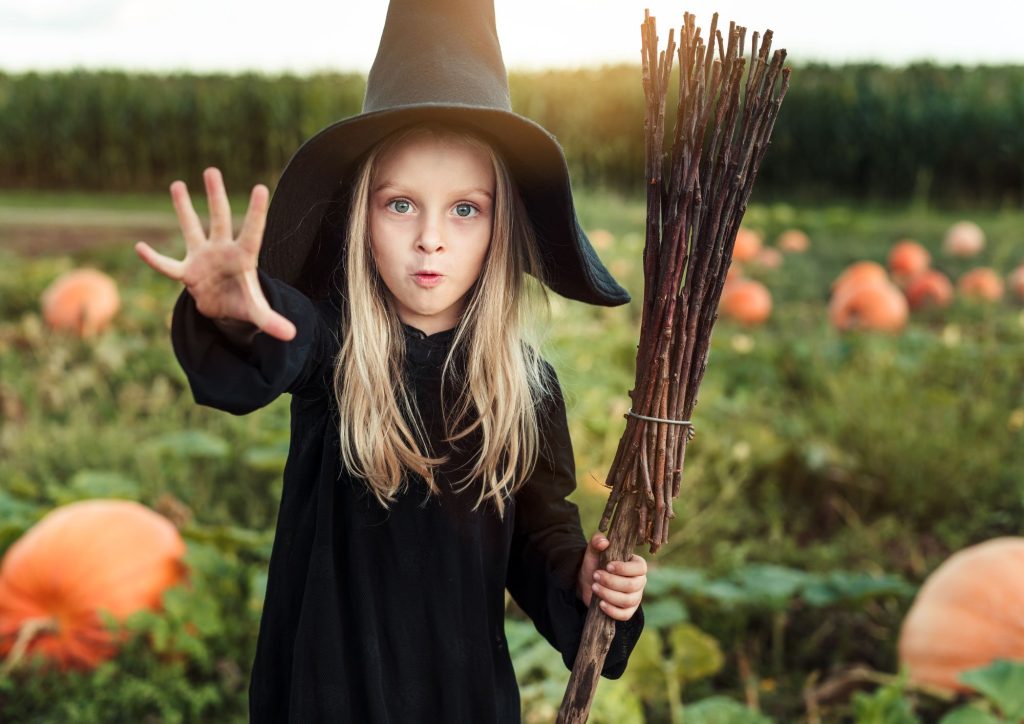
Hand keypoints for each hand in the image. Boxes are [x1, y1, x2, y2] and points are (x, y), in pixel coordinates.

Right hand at [134, 166, 296, 341]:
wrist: (226, 310)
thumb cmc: (244, 303)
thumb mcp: (259, 313)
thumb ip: (272, 321)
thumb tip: (292, 335)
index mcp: (244, 257)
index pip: (252, 231)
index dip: (256, 212)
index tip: (260, 187)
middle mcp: (223, 250)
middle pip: (220, 219)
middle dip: (215, 196)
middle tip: (212, 170)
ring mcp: (203, 258)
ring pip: (192, 228)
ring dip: (184, 208)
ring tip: (177, 183)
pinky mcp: (187, 272)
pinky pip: (167, 266)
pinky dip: (154, 260)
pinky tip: (140, 248)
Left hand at [577, 532, 646, 621]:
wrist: (587, 583)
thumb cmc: (595, 564)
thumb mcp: (593, 552)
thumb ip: (596, 542)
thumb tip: (604, 542)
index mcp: (637, 565)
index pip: (640, 568)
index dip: (625, 568)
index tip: (608, 566)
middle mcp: (640, 581)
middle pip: (633, 585)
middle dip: (612, 582)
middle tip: (596, 576)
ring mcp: (635, 597)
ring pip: (628, 600)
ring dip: (609, 594)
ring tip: (594, 587)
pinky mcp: (628, 611)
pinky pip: (625, 615)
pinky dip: (612, 611)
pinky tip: (600, 604)